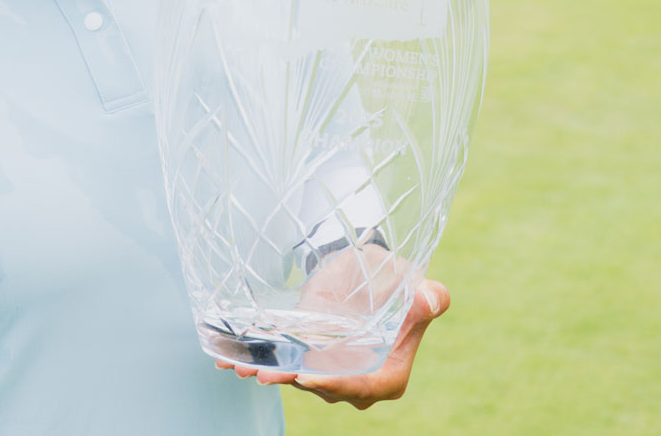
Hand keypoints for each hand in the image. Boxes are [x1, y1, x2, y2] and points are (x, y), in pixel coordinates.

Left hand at [216, 280, 448, 410]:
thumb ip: (427, 298)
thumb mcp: (412, 286)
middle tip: (267, 375)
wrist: (366, 272)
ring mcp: (328, 371)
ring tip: (245, 368)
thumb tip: (430, 297)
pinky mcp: (304, 357)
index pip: (364, 388)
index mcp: (388, 374)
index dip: (337, 384)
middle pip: (325, 386)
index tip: (309, 376)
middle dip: (294, 381)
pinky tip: (230, 362)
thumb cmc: (395, 283)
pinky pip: (281, 364)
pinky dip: (257, 363)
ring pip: (297, 377)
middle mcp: (356, 380)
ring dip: (270, 373)